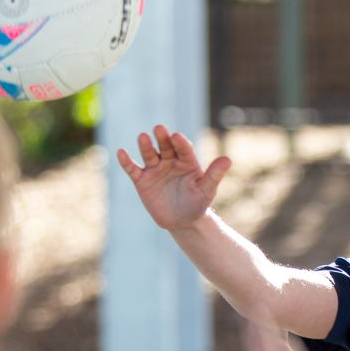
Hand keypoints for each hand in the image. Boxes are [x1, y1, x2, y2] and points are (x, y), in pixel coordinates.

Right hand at [116, 124, 230, 230]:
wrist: (182, 221)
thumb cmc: (197, 203)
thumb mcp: (207, 190)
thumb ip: (214, 175)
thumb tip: (228, 159)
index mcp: (187, 161)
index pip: (184, 149)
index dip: (180, 143)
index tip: (177, 137)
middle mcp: (170, 161)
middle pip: (165, 147)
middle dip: (162, 138)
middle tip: (160, 129)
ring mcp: (155, 169)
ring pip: (149, 154)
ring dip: (145, 146)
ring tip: (142, 137)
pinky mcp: (142, 180)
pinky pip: (133, 169)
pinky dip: (126, 161)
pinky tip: (121, 153)